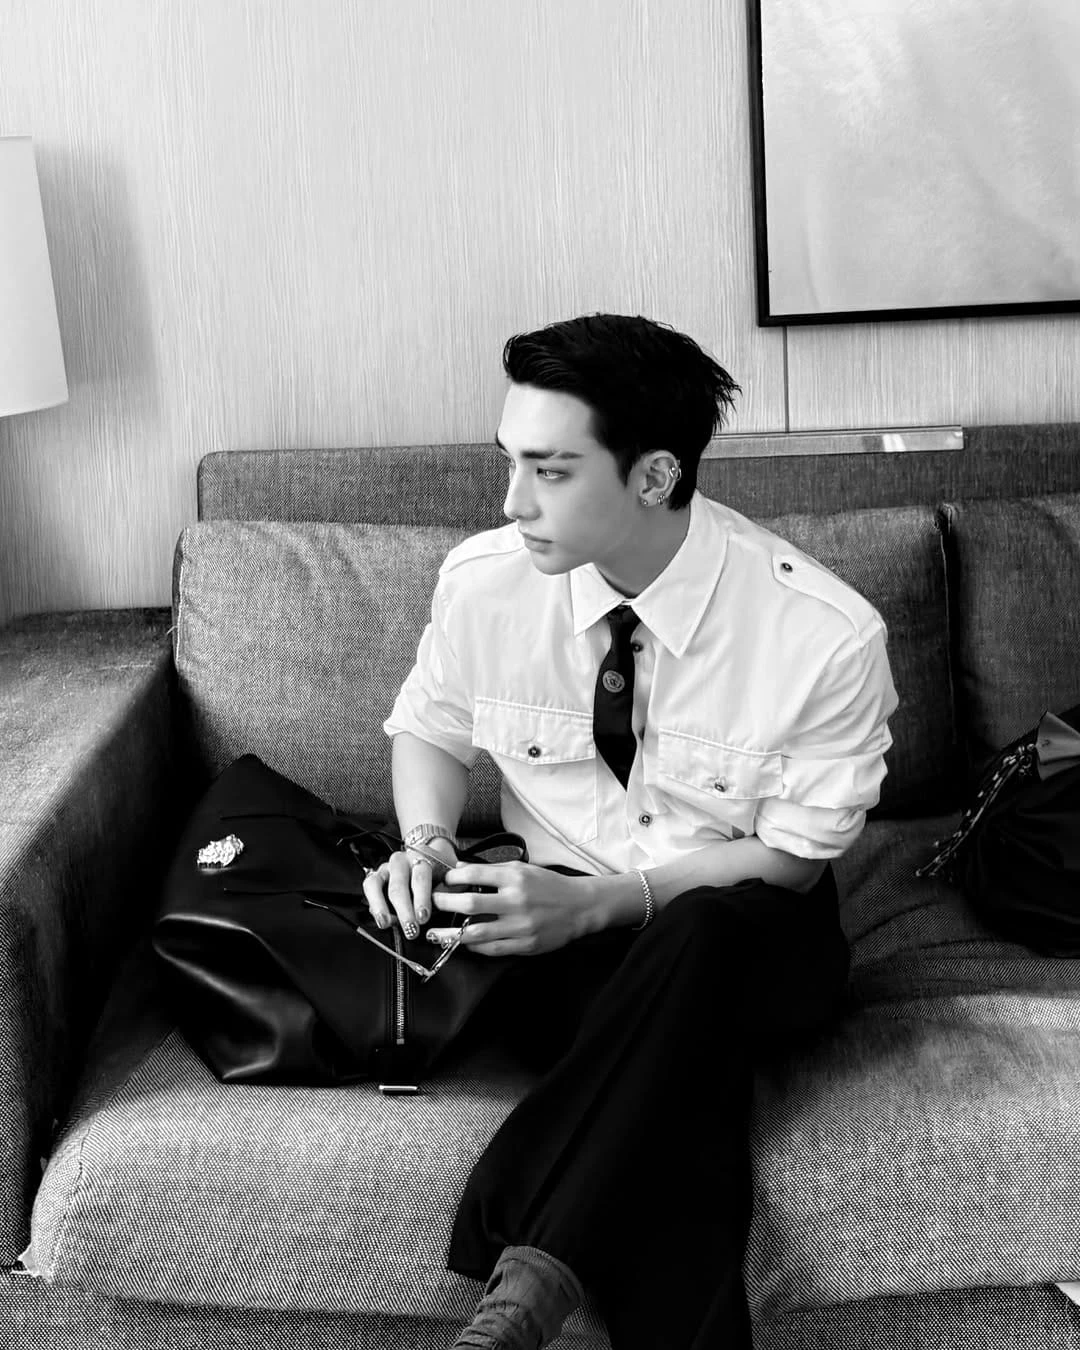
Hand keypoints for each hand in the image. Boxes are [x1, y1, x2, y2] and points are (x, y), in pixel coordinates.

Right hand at [362, 837, 458, 938]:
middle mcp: (402, 860)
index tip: (423, 917)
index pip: (420, 877)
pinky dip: (373, 904)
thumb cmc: (442, 874)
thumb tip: (443, 909)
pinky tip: (382, 919)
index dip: (421, 898)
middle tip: (410, 929)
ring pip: (376, 883)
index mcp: (423, 857)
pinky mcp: (375, 875)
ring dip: (381, 906)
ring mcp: (386, 867)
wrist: (434, 859)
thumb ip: (447, 893)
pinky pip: (368, 887)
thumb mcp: (451, 881)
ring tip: (386, 924)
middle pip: (398, 885)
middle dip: (403, 910)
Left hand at [426, 860, 588, 956]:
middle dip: (445, 903)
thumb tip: (460, 870)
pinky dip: (473, 947)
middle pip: (470, 903)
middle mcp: (517, 900)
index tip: (443, 881)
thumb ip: (493, 871)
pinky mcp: (525, 945)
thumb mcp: (523, 869)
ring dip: (450, 933)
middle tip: (431, 903)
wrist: (580, 907)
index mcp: (515, 877)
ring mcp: (521, 925)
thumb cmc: (548, 885)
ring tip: (434, 933)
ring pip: (476, 932)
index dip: (452, 878)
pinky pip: (491, 949)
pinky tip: (462, 943)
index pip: (474, 874)